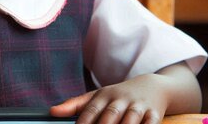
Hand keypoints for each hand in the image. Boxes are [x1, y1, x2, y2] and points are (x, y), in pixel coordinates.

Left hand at [50, 74, 168, 123]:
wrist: (152, 86)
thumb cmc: (118, 96)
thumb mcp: (97, 96)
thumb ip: (75, 105)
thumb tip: (52, 112)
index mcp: (104, 95)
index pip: (90, 110)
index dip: (83, 123)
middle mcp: (120, 99)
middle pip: (110, 116)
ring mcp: (138, 106)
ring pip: (130, 120)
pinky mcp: (155, 114)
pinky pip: (151, 123)